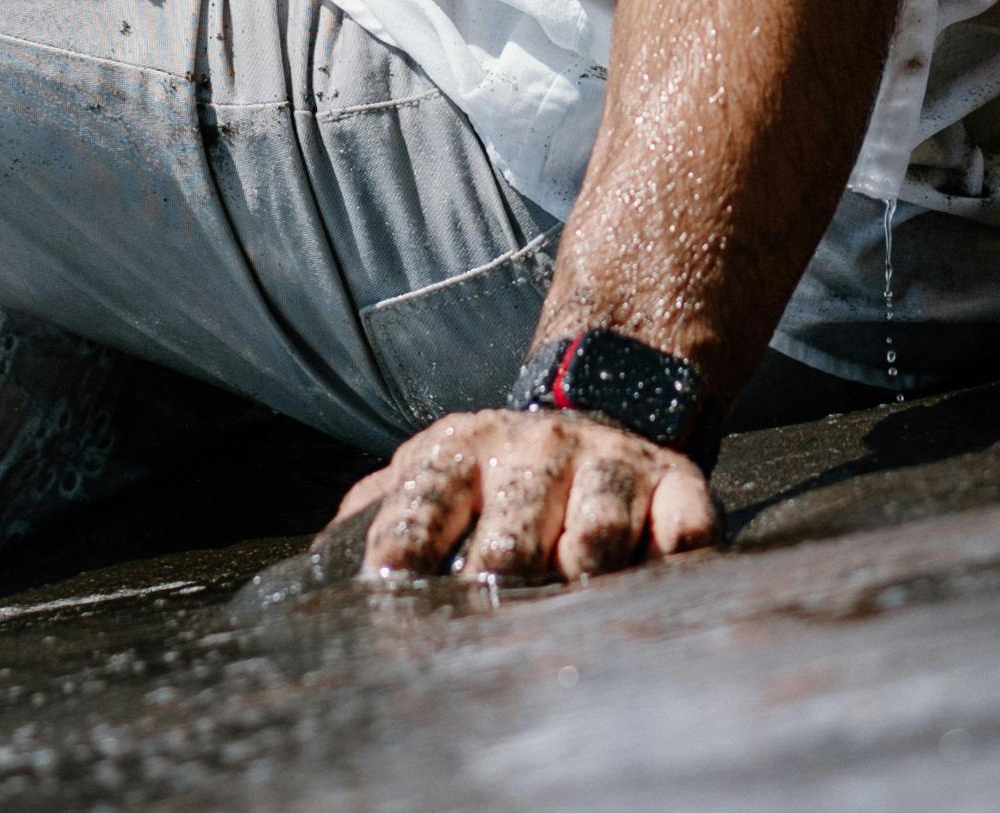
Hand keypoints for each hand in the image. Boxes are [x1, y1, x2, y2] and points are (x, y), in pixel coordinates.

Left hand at [333, 405, 719, 583]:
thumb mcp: (433, 469)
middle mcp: (536, 452)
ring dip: (587, 566)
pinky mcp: (677, 483)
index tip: (389, 582)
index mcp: (463, 450)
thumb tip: (315, 570)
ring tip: (575, 594)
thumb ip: (378, 511)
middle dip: (503, 563)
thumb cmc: (497, 470)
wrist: (604, 397)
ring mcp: (610, 465)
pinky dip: (676, 557)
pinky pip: (685, 526)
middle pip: (515, 522)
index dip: (406, 538)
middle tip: (490, 602)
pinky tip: (662, 578)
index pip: (426, 494)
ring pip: (599, 530)